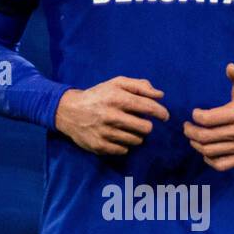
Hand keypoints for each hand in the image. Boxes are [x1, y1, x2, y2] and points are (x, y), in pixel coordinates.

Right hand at [55, 76, 169, 155]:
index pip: (147, 107)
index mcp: (116, 98)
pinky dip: (124, 145)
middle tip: (141, 123)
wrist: (69, 111)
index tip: (165, 116)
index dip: (160, 112)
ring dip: (136, 135)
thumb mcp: (116, 84)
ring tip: (128, 129)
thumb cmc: (98, 95)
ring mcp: (104, 133)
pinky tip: (117, 137)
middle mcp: (111, 116)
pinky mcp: (99, 146)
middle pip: (145, 128)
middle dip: (147, 126)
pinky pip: (124, 150)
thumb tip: (160, 95)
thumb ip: (139, 86)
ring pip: (136, 141)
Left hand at [183, 63, 233, 170]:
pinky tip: (205, 151)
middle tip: (186, 127)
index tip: (195, 113)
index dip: (196, 117)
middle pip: (205, 137)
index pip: (208, 119)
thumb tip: (229, 67)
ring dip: (196, 144)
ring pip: (209, 151)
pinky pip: (220, 165)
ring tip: (193, 137)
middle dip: (190, 132)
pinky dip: (208, 159)